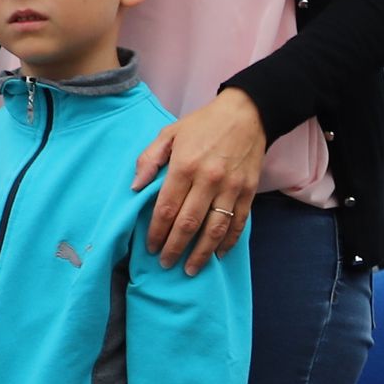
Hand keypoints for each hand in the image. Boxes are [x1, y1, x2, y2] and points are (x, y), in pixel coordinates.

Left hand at [138, 89, 267, 268]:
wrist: (247, 113)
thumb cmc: (203, 124)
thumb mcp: (170, 133)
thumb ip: (149, 159)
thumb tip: (135, 187)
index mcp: (185, 165)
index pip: (167, 208)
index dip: (156, 231)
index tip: (150, 246)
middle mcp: (208, 180)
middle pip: (188, 224)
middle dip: (174, 248)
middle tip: (165, 263)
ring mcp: (231, 187)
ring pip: (214, 229)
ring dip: (201, 253)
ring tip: (190, 269)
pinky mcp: (248, 191)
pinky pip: (238, 223)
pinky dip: (229, 242)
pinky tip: (219, 254)